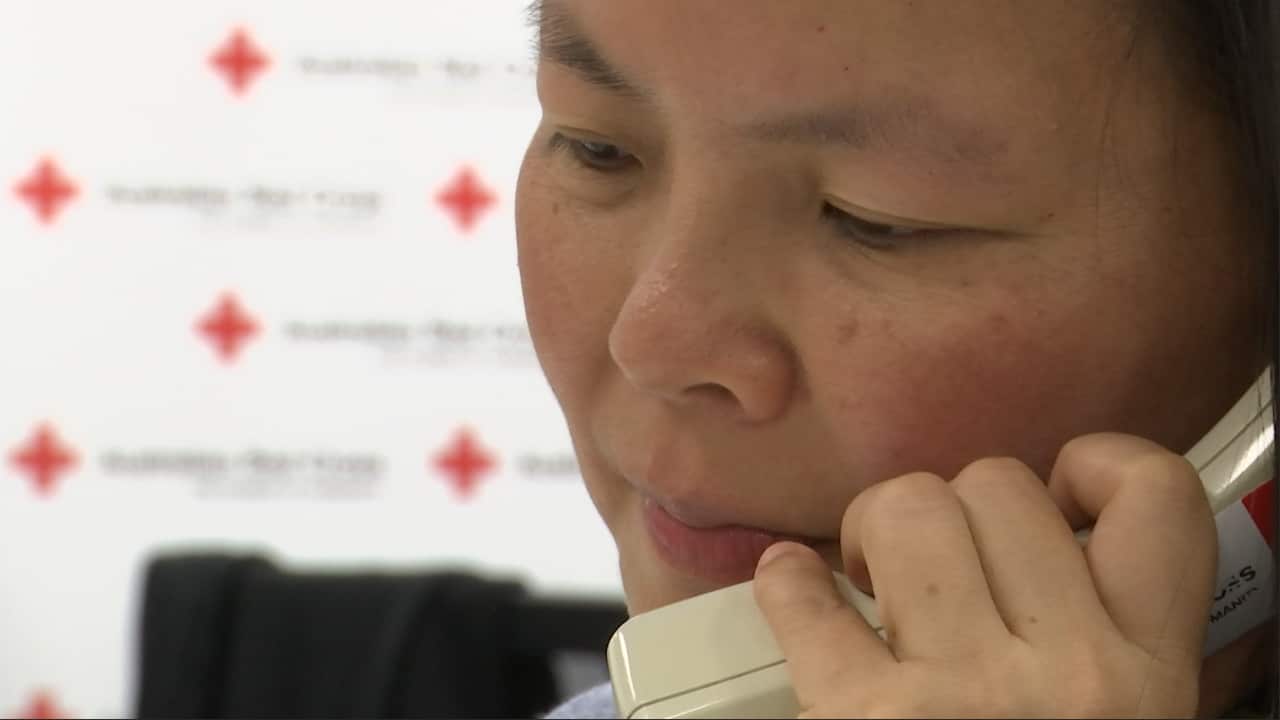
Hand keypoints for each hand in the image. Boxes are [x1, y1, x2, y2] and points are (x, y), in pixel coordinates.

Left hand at [754, 433, 1217, 717]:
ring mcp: (966, 696)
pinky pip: (810, 597)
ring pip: (908, 508)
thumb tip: (1058, 553)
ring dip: (872, 530)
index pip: (1155, 500)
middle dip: (952, 508)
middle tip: (929, 561)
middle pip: (998, 486)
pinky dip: (787, 587)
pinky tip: (794, 595)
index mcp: (1147, 680)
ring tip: (867, 577)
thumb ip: (1101, 649)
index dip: (1097, 467)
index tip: (1055, 492)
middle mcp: (1071, 677)